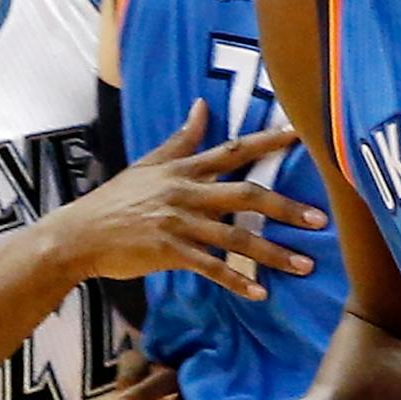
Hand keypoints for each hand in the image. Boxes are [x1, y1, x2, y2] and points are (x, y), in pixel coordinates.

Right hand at [63, 100, 325, 296]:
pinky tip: (260, 293)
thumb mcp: (148, 163)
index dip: (269, 142)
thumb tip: (202, 105)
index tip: (302, 135)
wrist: (79, 234)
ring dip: (273, 253)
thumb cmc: (116, 199)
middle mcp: (186, 192)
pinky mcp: (169, 252)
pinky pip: (211, 268)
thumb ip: (181, 139)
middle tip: (321, 219)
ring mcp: (179, 223)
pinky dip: (236, 281)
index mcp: (184, 169)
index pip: (234, 150)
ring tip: (305, 265)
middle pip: (246, 195)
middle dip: (286, 207)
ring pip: (235, 236)